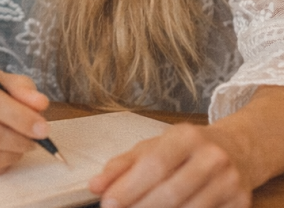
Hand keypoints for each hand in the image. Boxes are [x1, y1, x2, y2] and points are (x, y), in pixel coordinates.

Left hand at [88, 123, 251, 207]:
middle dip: (141, 207)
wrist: (236, 149)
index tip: (108, 204)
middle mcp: (212, 157)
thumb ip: (122, 166)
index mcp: (186, 136)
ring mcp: (230, 183)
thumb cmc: (187, 148)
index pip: (154, 165)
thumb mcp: (154, 147)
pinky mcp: (241, 203)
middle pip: (171, 192)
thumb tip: (94, 186)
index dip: (129, 187)